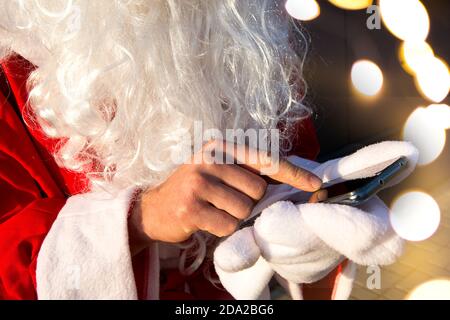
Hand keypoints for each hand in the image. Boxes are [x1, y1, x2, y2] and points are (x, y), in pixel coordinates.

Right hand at [128, 140, 322, 254]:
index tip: (315, 184)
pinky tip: (205, 220)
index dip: (293, 173)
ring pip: (244, 209)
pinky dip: (222, 228)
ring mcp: (198, 182)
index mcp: (219, 146)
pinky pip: (228, 225)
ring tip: (213, 210)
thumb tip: (289, 185)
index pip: (264, 159)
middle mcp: (208, 158)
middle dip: (249, 202)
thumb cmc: (194, 191)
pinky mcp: (191, 207)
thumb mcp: (218, 172)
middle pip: (257, 189)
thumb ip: (247, 173)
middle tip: (225, 201)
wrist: (154, 209)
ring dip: (234, 216)